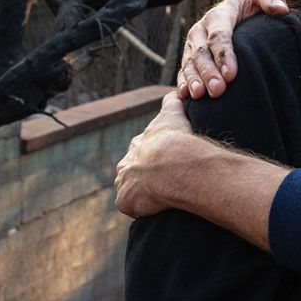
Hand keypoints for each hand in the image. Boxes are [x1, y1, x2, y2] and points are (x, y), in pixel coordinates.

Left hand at [113, 88, 198, 217]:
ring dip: (141, 194)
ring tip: (160, 198)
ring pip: (130, 190)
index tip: (165, 162)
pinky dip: (141, 209)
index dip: (153, 157)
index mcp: (138, 145)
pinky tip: (155, 208)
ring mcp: (124, 184)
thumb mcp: (173, 113)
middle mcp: (126, 164)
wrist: (174, 162)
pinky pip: (132, 207)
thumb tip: (175, 92)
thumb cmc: (176, 138)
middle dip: (143, 176)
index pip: (142, 152)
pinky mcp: (125, 201)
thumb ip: (172, 102)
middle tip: (162, 182)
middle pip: (132, 172)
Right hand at [179, 0, 287, 97]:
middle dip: (208, 72)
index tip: (232, 75)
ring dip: (194, 80)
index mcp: (218, 15)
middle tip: (218, 91)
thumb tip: (280, 9)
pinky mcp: (190, 59)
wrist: (240, 13)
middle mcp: (201, 30)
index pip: (218, 35)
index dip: (223, 54)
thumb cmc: (253, 5)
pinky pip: (183, 72)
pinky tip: (186, 97)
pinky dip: (183, 84)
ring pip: (189, 63)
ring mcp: (193, 46)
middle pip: (201, 52)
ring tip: (200, 96)